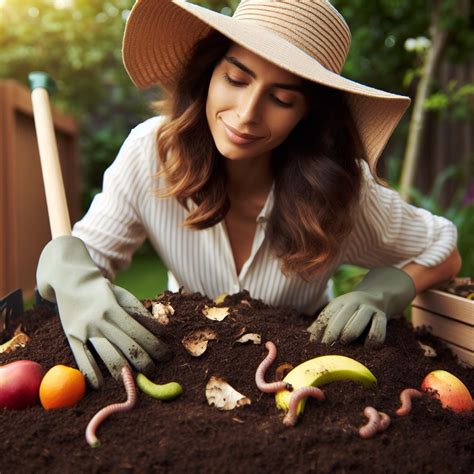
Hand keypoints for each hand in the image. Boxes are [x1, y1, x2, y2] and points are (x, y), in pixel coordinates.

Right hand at [37, 236, 171, 388]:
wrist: (71, 281)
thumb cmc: (104, 291)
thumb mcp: (124, 295)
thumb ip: (140, 313)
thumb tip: (160, 331)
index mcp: (114, 308)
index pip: (139, 332)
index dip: (154, 346)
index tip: (166, 355)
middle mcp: (100, 320)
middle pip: (127, 347)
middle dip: (144, 362)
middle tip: (153, 371)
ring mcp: (84, 330)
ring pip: (107, 356)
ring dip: (123, 371)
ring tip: (133, 378)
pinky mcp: (71, 337)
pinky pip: (82, 360)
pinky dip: (91, 374)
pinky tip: (101, 384)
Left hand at [307, 267, 415, 347]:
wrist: (377, 297)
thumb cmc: (350, 312)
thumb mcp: (336, 313)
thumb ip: (323, 324)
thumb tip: (305, 336)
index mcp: (339, 303)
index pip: (326, 316)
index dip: (319, 330)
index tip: (313, 344)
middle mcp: (353, 303)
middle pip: (341, 318)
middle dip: (332, 333)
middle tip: (325, 347)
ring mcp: (369, 308)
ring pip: (359, 321)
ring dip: (350, 333)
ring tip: (343, 343)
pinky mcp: (382, 316)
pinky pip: (378, 328)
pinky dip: (373, 339)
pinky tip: (367, 348)